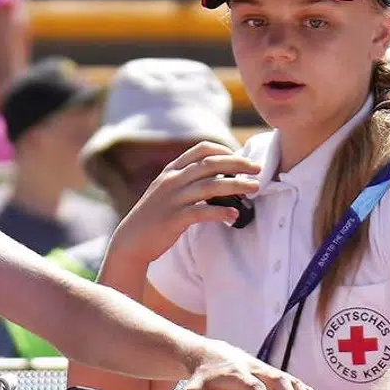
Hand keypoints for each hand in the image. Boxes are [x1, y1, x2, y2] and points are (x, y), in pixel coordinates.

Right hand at [108, 143, 261, 265]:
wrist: (131, 240)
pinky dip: (221, 212)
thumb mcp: (167, 190)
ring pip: (210, 186)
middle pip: (211, 164)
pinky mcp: (175, 219)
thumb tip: (219, 177)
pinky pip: (202, 212)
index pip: (202, 150)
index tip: (240, 157)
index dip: (225, 150)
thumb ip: (187, 181)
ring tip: (254, 188)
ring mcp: (173, 199)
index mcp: (172, 171)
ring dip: (237, 185)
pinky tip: (234, 215)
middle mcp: (172, 181)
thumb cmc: (155, 216)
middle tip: (258, 168)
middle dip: (238, 164)